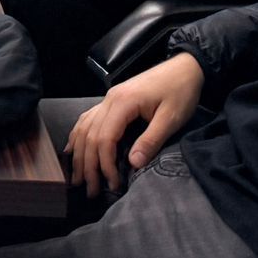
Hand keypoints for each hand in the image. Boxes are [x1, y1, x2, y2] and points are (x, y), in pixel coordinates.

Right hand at [66, 53, 205, 197]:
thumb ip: (151, 140)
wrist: (184, 67)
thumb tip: (132, 164)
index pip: (104, 139)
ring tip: (77, 177)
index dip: (105, 164)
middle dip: (88, 165)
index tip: (113, 184)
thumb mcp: (171, 118)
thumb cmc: (180, 92)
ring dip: (80, 153)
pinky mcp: (111, 100)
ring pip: (84, 128)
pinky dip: (78, 136)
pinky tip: (73, 149)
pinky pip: (87, 119)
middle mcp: (109, 100)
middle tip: (89, 190)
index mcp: (123, 103)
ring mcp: (108, 99)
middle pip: (90, 136)